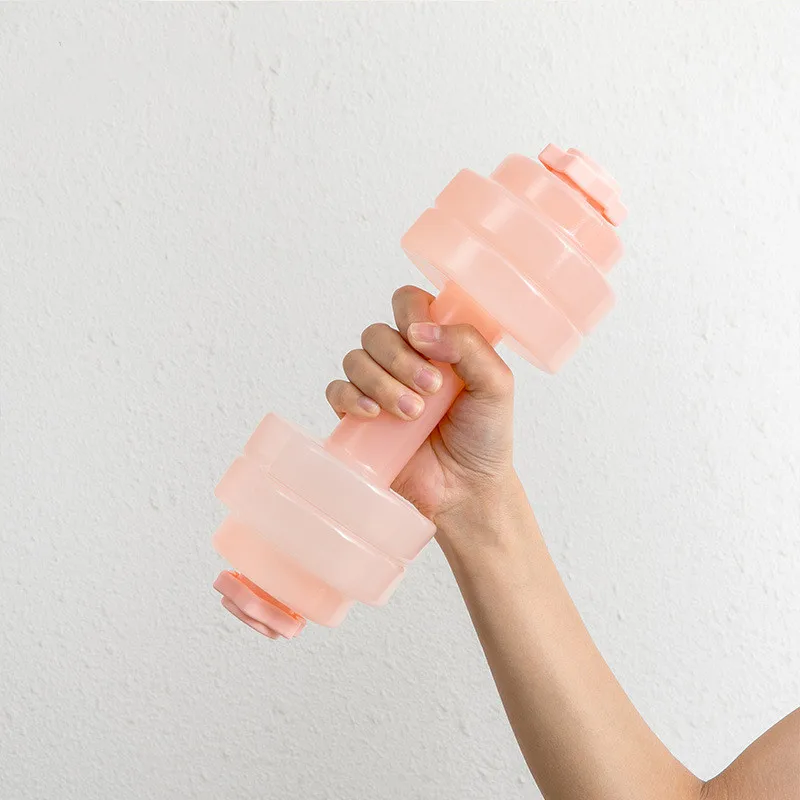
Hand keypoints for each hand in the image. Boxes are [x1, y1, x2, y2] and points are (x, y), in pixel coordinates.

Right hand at [325, 285, 523, 539]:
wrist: (466, 488)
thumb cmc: (484, 435)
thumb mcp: (496, 385)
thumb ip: (470, 346)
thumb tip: (422, 332)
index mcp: (435, 342)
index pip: (408, 303)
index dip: (410, 312)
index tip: (423, 338)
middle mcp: (402, 360)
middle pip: (377, 332)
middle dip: (400, 359)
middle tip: (431, 389)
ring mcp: (377, 387)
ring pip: (356, 359)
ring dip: (381, 382)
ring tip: (412, 412)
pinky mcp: (357, 416)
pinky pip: (336, 391)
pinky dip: (351, 397)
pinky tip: (374, 413)